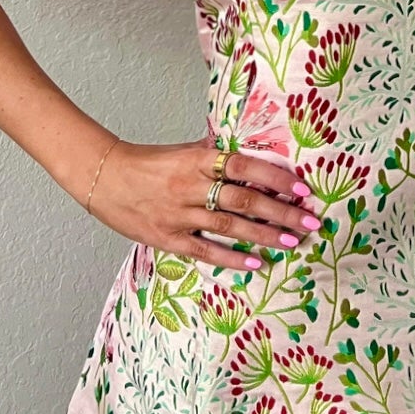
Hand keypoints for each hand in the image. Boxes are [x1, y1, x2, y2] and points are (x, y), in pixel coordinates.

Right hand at [88, 139, 321, 269]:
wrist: (103, 177)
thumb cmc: (148, 162)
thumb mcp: (184, 150)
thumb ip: (215, 154)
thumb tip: (251, 152)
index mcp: (198, 159)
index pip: (244, 166)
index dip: (275, 177)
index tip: (301, 189)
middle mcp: (191, 185)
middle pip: (244, 199)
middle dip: (281, 212)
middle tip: (310, 222)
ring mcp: (179, 213)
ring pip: (229, 226)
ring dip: (264, 236)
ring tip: (292, 242)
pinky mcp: (167, 237)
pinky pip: (204, 250)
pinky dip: (231, 258)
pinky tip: (255, 263)